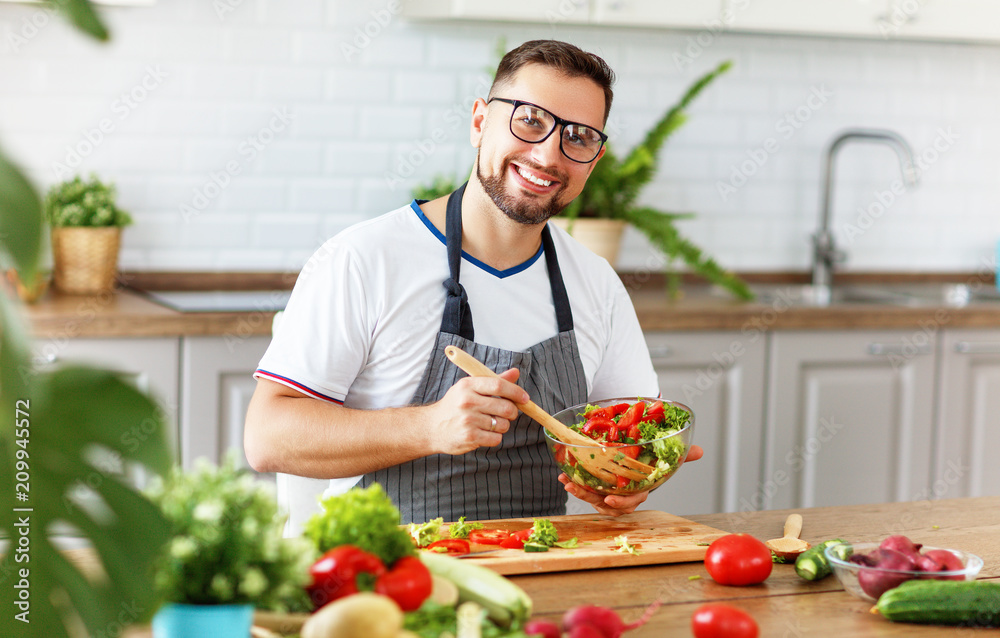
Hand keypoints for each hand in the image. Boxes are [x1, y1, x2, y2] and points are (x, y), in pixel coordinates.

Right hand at [420, 368, 526, 455]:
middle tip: (507, 413)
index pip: (498, 385)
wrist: (431, 427)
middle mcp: (467, 401)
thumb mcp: (470, 388)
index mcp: (468, 385)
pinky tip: (484, 433)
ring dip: (502, 426)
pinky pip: (496, 438)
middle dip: (512, 412)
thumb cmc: (454, 406)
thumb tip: (515, 373)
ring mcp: (468, 420)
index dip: (516, 392)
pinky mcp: (470, 436)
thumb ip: (494, 381)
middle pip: (505, 407)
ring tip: (490, 423)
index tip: (524, 398)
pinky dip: (494, 437)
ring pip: (503, 424)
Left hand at [558, 444, 704, 515]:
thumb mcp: (663, 456)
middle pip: (609, 505)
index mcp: (639, 490)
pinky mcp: (595, 487)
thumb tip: (700, 450)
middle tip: (581, 491)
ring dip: (580, 492)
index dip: (622, 502)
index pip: (633, 501)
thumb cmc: (649, 460)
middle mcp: (622, 494)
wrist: (634, 453)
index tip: (611, 499)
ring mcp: (607, 492)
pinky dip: (574, 485)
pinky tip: (564, 477)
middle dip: (593, 499)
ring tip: (568, 484)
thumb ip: (680, 455)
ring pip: (594, 499)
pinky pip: (584, 490)